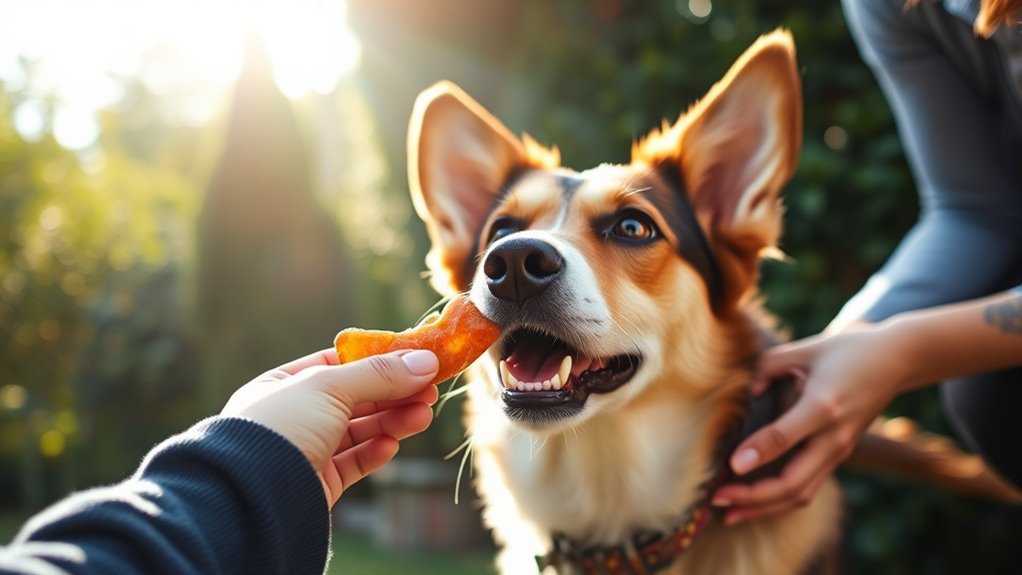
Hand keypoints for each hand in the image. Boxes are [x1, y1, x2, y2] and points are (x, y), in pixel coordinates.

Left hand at [222, 348, 439, 505]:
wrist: (252, 498)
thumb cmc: (281, 427)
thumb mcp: (329, 386)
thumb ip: (379, 374)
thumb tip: (425, 361)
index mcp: (280, 386)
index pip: (336, 365)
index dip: (376, 360)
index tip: (414, 360)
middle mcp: (291, 417)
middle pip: (354, 398)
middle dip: (394, 393)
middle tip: (431, 389)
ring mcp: (304, 450)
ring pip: (358, 431)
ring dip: (393, 421)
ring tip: (423, 416)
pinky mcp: (317, 482)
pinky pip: (353, 462)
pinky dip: (375, 452)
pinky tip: (391, 445)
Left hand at [712, 326, 913, 523]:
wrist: (897, 361)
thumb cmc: (847, 350)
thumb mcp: (806, 349)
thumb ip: (768, 366)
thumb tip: (742, 391)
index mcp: (823, 405)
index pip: (785, 437)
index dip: (757, 453)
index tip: (730, 466)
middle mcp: (834, 436)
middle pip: (793, 483)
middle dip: (753, 497)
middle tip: (716, 498)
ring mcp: (839, 451)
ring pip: (801, 494)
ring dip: (763, 508)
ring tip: (729, 514)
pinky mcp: (838, 456)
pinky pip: (808, 488)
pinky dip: (779, 501)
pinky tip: (754, 504)